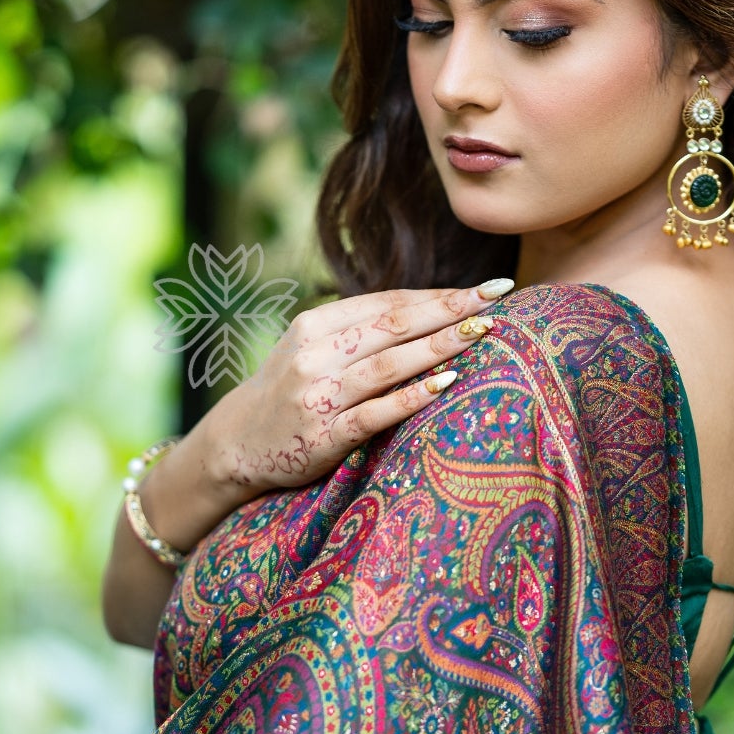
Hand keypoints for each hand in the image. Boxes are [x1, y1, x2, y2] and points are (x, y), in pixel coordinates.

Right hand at [196, 278, 514, 499]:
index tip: (484, 289)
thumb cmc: (290, 390)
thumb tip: (432, 308)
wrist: (237, 444)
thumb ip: (358, 329)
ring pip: (387, 364)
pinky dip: (411, 397)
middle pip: (393, 326)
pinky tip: (446, 383)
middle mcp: (315, 355)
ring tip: (482, 333)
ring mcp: (319, 396)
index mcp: (314, 325)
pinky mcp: (324, 436)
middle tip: (496, 298)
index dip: (438, 295)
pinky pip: (375, 413)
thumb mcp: (311, 348)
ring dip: (438, 347)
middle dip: (449, 310)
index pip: (386, 303)